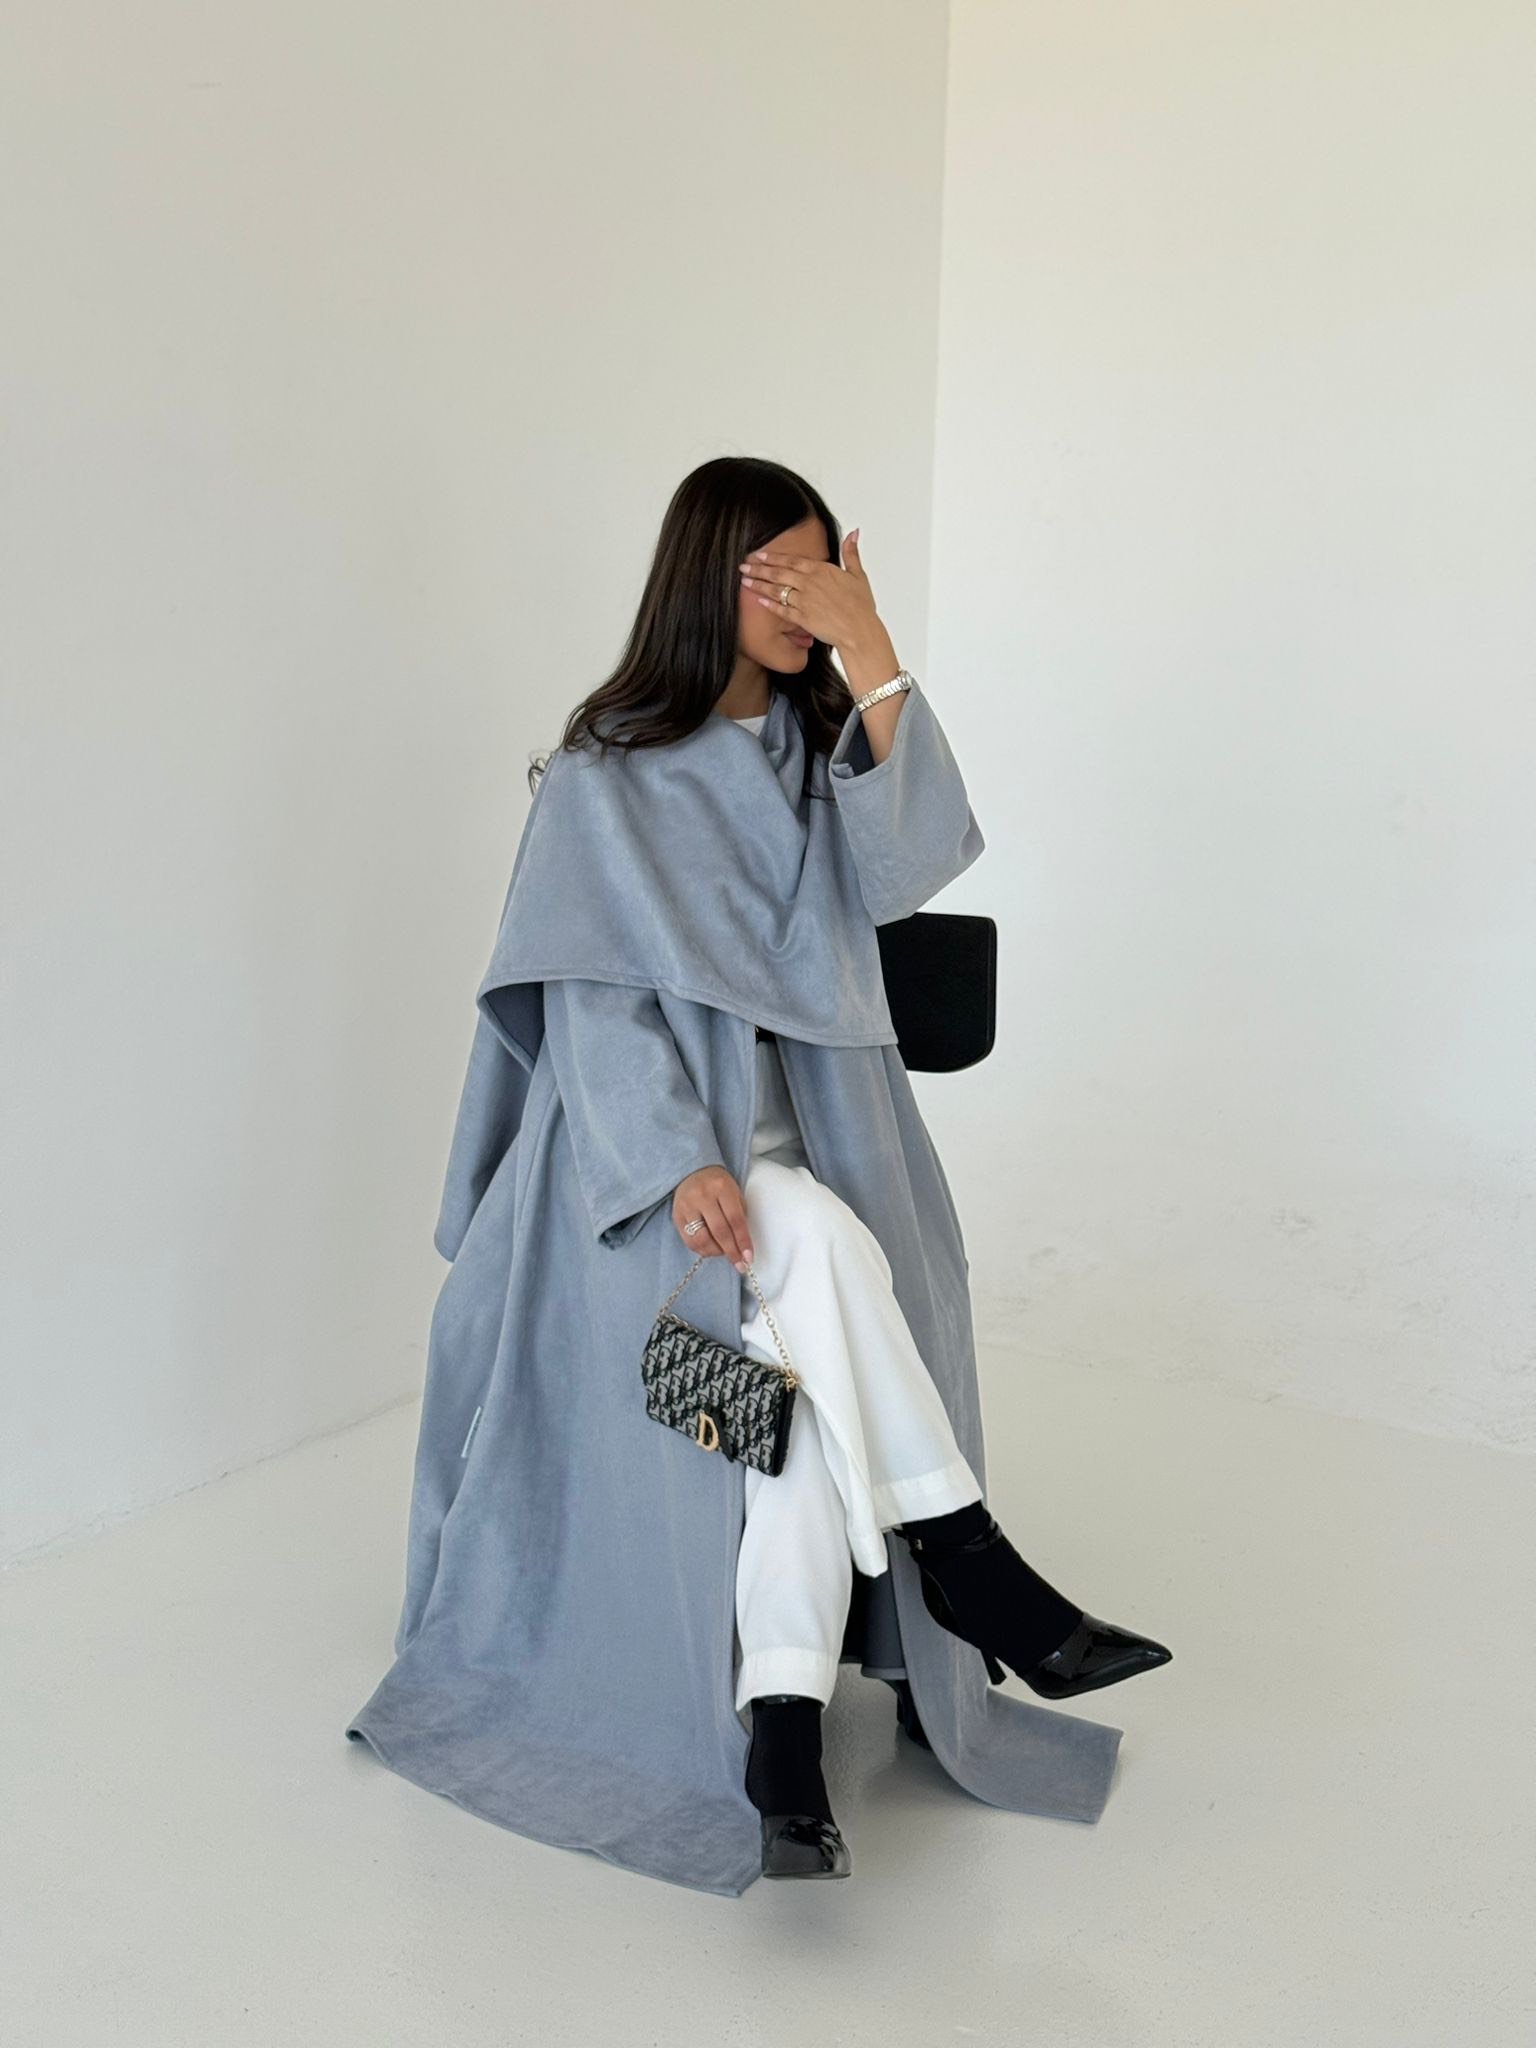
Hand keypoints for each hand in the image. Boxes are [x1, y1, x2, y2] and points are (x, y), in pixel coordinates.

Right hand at [673, 1164, 754, 1272]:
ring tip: (724, 1253)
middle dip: (731, 1252)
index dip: (743, 1241)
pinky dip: (702, 1250)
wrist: (693, 1171)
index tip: (749, 1258)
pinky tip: (710, 1249)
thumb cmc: (719, 1185)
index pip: (735, 1220)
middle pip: (719, 1231)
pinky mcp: (677, 1215)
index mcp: (722, 1188)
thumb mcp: (734, 1192)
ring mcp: (687, 1206)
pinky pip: (689, 1240)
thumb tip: (743, 1245)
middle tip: (740, 1265)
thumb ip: (739, 1215)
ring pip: (702, 1239)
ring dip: (716, 1252)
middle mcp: (703, 1196)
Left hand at [738, 528, 885, 657]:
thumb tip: (853, 533)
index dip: (773, 557)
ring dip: (759, 584)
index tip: (759, 554)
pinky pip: (782, 609)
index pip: (791, 560)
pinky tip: (758, 600)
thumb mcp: (858, 575)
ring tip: (745, 581)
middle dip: (759, 568)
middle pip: (778, 573)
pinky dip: (769, 604)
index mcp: (821, 570)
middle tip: (744, 566)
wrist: (860, 631)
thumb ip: (851, 553)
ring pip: (776, 590)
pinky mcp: (802, 618)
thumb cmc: (861, 606)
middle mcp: (810, 583)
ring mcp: (805, 601)